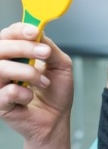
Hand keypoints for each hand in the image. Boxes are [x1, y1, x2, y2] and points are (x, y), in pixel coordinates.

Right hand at [0, 23, 73, 144]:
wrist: (57, 118)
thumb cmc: (56, 91)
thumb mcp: (60, 64)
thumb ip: (49, 47)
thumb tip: (39, 33)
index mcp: (16, 55)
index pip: (8, 34)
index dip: (19, 30)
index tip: (34, 32)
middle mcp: (4, 66)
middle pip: (0, 47)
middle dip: (24, 47)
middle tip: (45, 53)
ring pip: (0, 68)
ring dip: (28, 72)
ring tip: (44, 82)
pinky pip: (6, 92)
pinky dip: (24, 94)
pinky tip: (30, 98)